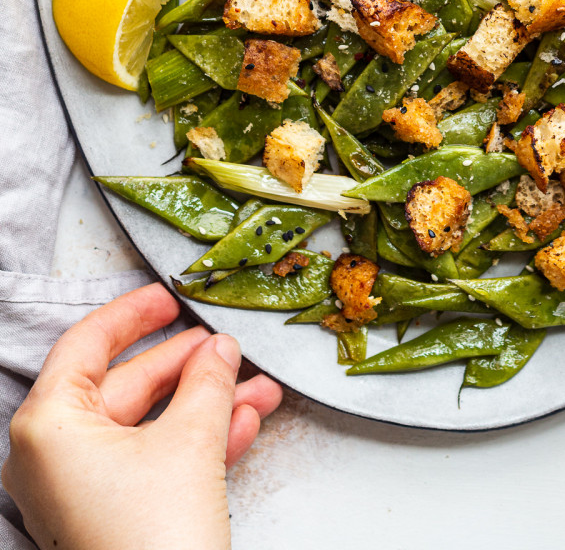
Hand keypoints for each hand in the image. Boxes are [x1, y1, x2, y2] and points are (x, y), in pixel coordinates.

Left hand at [2, 283, 280, 549]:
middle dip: (190, 367)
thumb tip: (220, 349)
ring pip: (150, 427)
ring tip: (258, 386)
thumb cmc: (153, 541)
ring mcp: (79, 492)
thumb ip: (207, 382)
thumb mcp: (190, 442)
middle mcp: (53, 457)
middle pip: (127, 386)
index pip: (88, 345)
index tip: (168, 295)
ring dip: (207, 404)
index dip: (134, 315)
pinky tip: (245, 424)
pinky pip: (153, 462)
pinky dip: (197, 442)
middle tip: (229, 346)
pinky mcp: (109, 519)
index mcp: (49, 427)